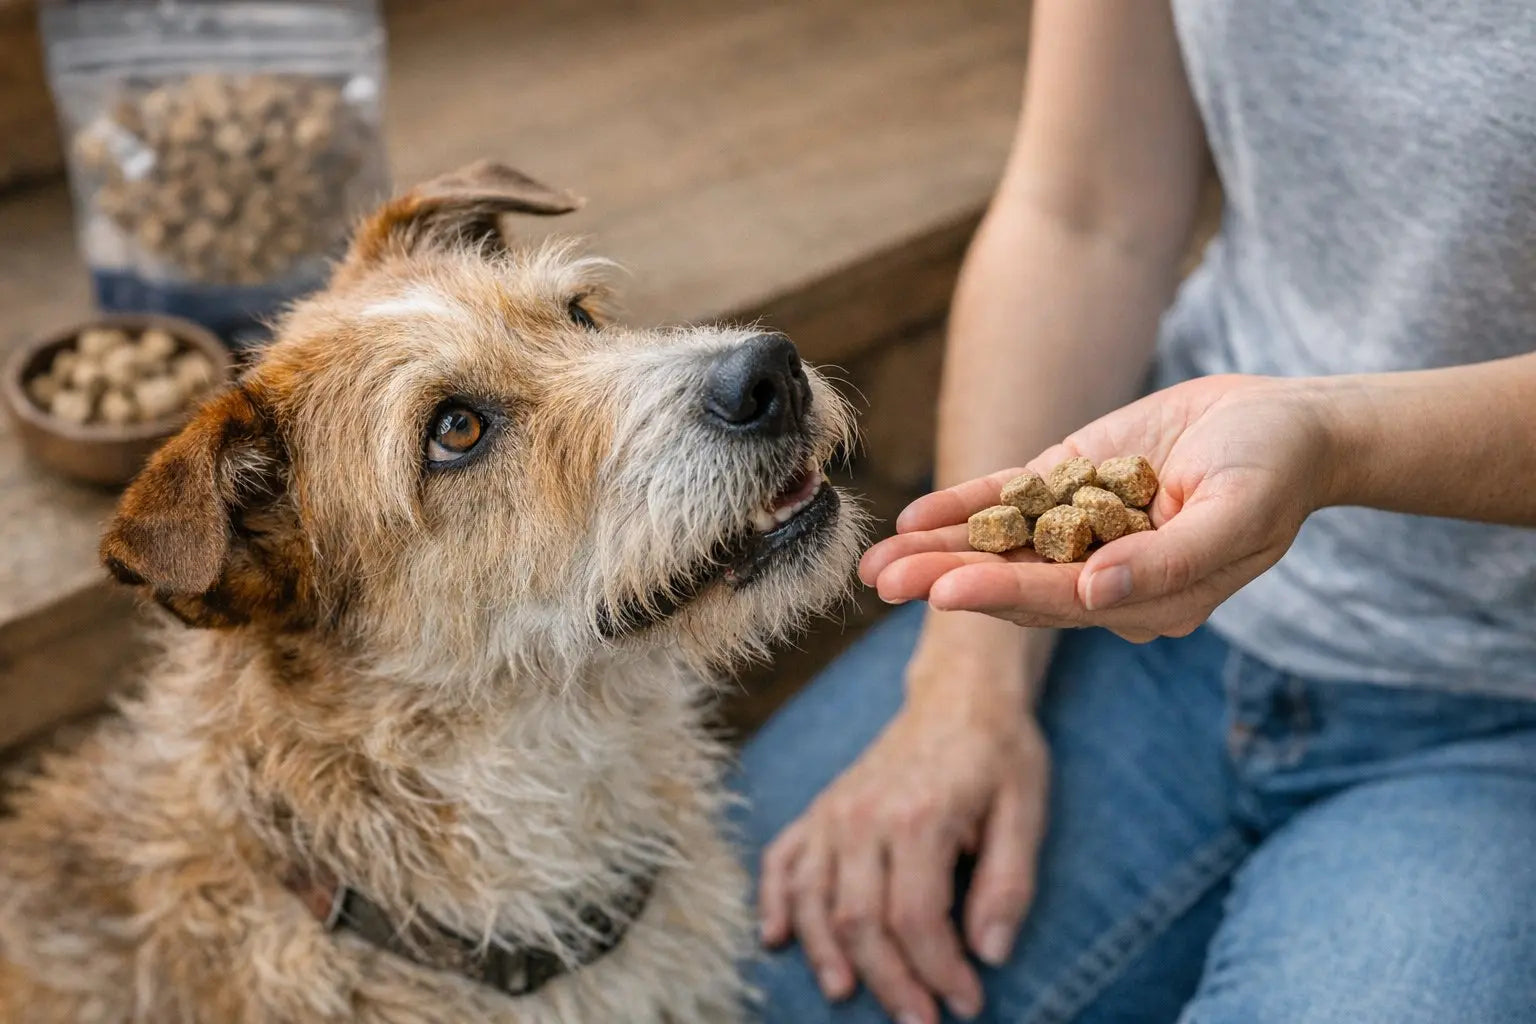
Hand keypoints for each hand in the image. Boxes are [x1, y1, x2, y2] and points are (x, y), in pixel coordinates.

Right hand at [758, 626, 1047, 1023]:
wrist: (959, 695)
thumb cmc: (998, 754)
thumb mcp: (1026, 810)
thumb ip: (1009, 882)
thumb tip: (989, 952)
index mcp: (919, 816)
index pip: (916, 918)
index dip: (939, 971)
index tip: (967, 1002)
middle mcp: (864, 816)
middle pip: (860, 921)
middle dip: (890, 982)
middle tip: (921, 1020)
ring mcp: (834, 813)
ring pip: (813, 901)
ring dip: (827, 957)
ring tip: (849, 995)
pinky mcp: (820, 810)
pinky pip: (782, 861)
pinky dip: (775, 903)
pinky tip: (777, 940)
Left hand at [861, 375, 1336, 641]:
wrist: (1289, 424)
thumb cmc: (1274, 472)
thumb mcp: (1236, 516)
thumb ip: (1169, 562)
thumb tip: (1100, 591)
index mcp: (1146, 599)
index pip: (1060, 600)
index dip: (999, 593)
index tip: (942, 591)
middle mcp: (1105, 573)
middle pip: (1014, 579)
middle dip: (944, 578)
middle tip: (880, 581)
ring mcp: (1084, 528)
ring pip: (1000, 544)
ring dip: (937, 550)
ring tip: (875, 561)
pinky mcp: (1072, 484)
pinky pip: (1009, 499)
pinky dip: (962, 507)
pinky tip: (914, 516)